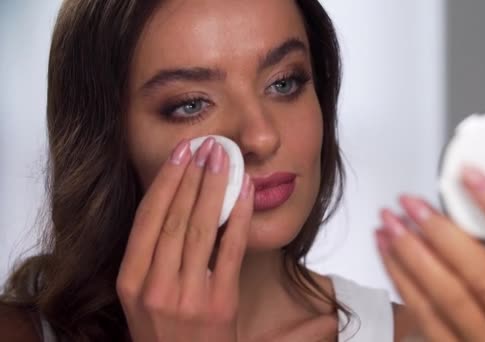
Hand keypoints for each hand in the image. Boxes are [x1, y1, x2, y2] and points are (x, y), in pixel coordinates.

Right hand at [116, 138, 253, 341]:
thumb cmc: (166, 332)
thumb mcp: (143, 297)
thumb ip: (151, 257)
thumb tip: (175, 202)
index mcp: (131, 283)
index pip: (147, 220)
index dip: (165, 182)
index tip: (180, 153)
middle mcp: (155, 288)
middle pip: (174, 218)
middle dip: (192, 176)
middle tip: (206, 145)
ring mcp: (188, 297)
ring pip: (201, 229)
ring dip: (214, 188)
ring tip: (223, 158)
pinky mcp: (220, 304)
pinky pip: (230, 251)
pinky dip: (238, 218)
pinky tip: (244, 193)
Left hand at [377, 165, 484, 340]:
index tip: (469, 176)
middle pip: (479, 274)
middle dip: (440, 231)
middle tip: (411, 203)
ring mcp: (483, 340)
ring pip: (444, 295)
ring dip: (410, 252)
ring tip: (390, 221)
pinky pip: (419, 309)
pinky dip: (397, 273)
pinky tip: (386, 247)